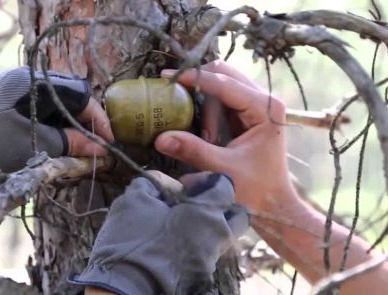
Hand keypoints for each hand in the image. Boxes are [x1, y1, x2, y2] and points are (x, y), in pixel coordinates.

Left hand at [0, 67, 113, 209]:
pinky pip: (43, 112)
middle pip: (70, 99)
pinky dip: (56, 128)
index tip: (108, 142)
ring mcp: (17, 91)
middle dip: (86, 125)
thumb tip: (103, 150)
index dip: (98, 120)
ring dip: (71, 128)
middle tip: (96, 148)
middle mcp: (27, 80)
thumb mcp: (37, 147)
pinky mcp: (10, 103)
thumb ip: (73, 144)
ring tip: (81, 150)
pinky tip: (61, 144)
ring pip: (58, 107)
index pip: (80, 94)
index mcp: (33, 82)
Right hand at [70, 171, 248, 294]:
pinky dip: (196, 246)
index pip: (224, 186)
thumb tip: (163, 184)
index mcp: (207, 213)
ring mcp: (212, 260)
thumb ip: (153, 183)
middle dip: (220, 207)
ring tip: (180, 226)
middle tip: (193, 206)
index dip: (203, 180)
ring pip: (222, 237)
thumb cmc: (131, 238)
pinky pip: (208, 254)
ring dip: (207, 227)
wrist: (125, 286)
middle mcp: (218, 236)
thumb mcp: (134, 199)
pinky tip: (173, 246)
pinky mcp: (202, 276)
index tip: (182, 185)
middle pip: (237, 216)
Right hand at [154, 60, 291, 211]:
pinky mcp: (248, 115)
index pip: (225, 84)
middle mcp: (265, 101)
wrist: (274, 204)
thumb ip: (193, 151)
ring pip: (222, 85)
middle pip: (225, 75)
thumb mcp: (223, 170)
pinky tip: (199, 125)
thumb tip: (160, 137)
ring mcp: (257, 106)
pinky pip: (222, 99)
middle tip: (172, 93)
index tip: (167, 78)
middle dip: (198, 84)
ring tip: (203, 136)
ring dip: (204, 103)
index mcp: (266, 109)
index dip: (195, 79)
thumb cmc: (256, 189)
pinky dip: (206, 107)